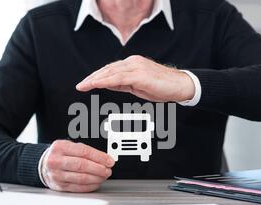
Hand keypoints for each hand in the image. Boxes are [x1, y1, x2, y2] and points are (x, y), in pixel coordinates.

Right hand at [41, 140, 114, 192]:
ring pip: (81, 178)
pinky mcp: (59, 186)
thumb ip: (85, 151)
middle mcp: (56, 161)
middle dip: (99, 169)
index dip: (99, 157)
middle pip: (82, 165)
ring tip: (103, 176)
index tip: (109, 161)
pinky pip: (78, 188)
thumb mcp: (69, 146)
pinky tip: (96, 183)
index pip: (84, 152)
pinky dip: (90, 186)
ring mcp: (56, 175)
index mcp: (60, 147)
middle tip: (108, 170)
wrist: (43, 165)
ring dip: (96, 178)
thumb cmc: (60, 155)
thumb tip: (104, 158)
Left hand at [76, 55, 194, 102]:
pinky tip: (96, 85)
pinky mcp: (139, 74)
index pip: (110, 69)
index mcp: (132, 64)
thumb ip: (123, 84)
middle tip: (80, 85)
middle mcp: (133, 62)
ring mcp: (136, 67)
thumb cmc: (162, 87)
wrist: (180, 86)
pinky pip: (118, 78)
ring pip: (110, 72)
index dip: (97, 76)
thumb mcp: (138, 86)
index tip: (86, 83)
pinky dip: (105, 81)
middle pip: (108, 69)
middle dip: (92, 78)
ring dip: (95, 79)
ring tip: (84, 86)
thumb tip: (108, 85)